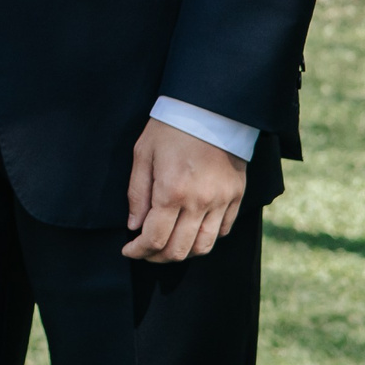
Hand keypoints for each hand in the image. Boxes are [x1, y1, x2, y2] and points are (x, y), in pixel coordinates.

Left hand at [122, 117, 246, 262]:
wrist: (211, 108)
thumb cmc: (171, 127)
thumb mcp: (143, 154)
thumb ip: (137, 193)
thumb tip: (134, 226)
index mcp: (172, 192)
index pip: (154, 239)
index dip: (138, 251)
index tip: (128, 250)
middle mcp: (199, 202)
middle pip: (179, 250)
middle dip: (157, 257)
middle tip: (145, 251)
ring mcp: (221, 201)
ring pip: (203, 247)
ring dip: (183, 253)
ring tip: (168, 246)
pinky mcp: (236, 196)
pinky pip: (223, 230)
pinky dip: (205, 238)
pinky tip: (191, 231)